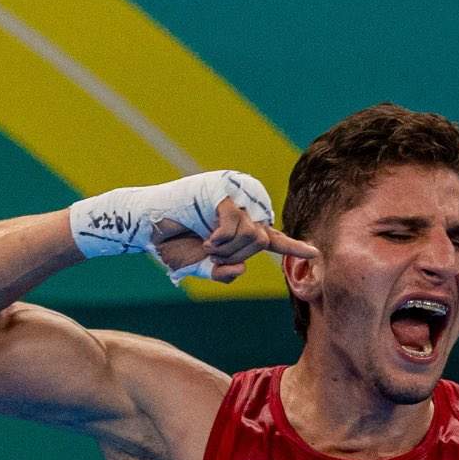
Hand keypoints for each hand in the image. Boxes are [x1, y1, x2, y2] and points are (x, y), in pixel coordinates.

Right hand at [68, 170, 316, 285]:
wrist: (144, 227)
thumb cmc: (171, 244)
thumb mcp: (203, 265)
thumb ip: (224, 271)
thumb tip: (241, 269)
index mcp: (241, 222)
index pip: (272, 237)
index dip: (293, 246)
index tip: (314, 253)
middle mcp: (243, 205)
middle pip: (261, 242)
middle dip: (234, 255)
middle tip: (210, 251)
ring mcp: (235, 193)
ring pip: (252, 236)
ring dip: (226, 249)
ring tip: (206, 244)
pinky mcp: (224, 189)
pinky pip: (236, 224)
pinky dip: (219, 239)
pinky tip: (206, 238)